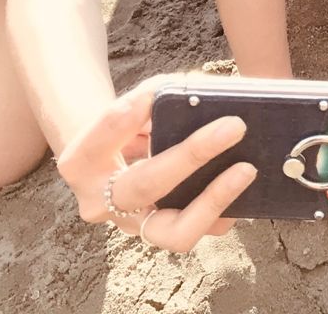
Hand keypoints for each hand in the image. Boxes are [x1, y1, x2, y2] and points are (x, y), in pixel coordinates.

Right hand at [55, 76, 255, 251]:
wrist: (112, 162)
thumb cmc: (126, 126)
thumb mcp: (127, 108)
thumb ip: (151, 99)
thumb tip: (199, 94)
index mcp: (81, 163)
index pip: (100, 138)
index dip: (125, 117)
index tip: (151, 94)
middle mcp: (102, 202)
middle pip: (144, 186)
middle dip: (191, 155)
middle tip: (233, 127)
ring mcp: (134, 226)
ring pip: (174, 232)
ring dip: (215, 200)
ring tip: (246, 169)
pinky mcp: (165, 234)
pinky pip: (201, 232)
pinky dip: (224, 211)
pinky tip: (246, 187)